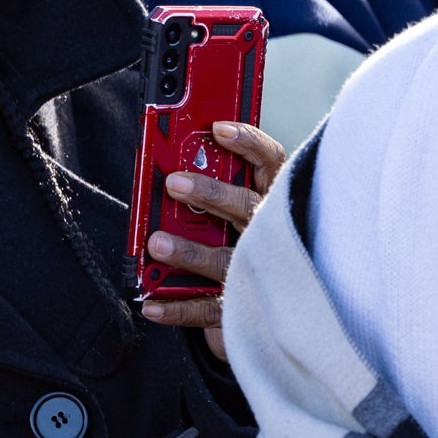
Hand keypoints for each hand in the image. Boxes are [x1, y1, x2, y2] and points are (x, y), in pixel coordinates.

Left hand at [140, 118, 287, 359]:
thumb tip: (174, 166)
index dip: (249, 144)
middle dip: (211, 193)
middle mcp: (274, 233)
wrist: (287, 308)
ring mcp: (262, 271)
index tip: (219, 128)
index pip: (270, 163)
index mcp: (276, 200)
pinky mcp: (245, 307)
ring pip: (226, 260)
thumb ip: (223, 188)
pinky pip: (208, 309)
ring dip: (191, 252)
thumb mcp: (246, 208)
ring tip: (157, 243)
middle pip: (246, 207)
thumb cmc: (253, 245)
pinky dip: (177, 308)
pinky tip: (151, 302)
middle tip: (175, 183)